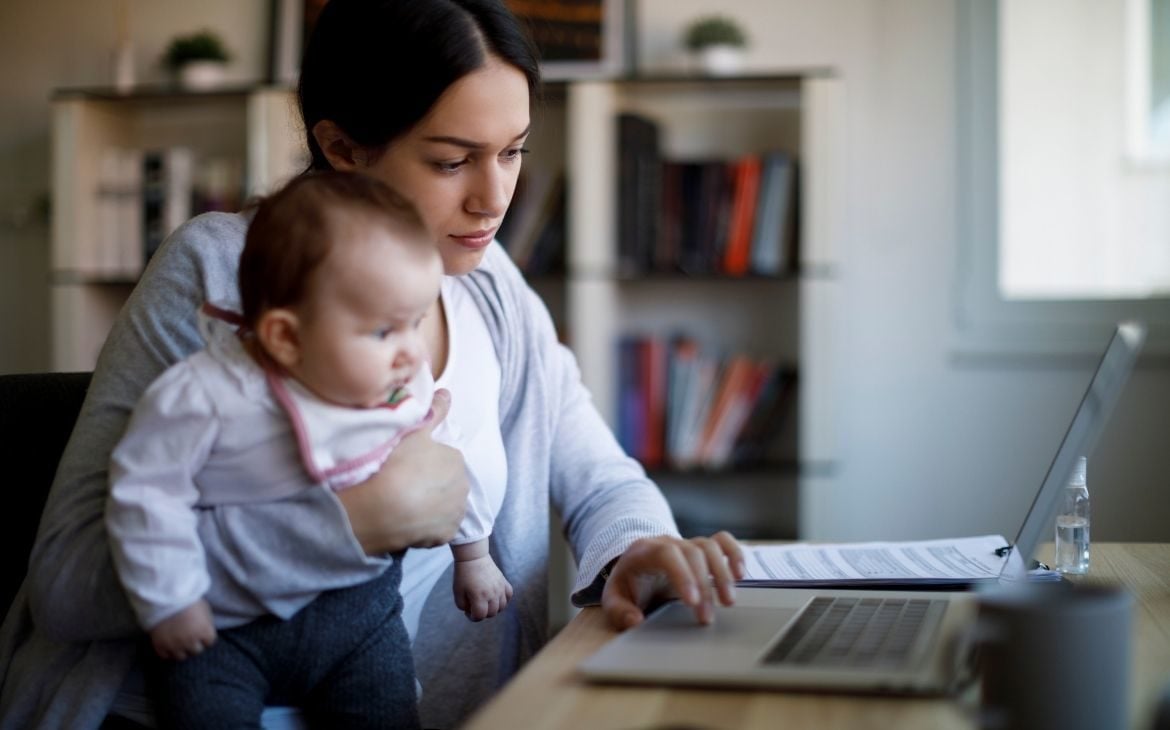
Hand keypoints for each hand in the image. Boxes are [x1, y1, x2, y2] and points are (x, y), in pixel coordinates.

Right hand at [150, 600, 216, 660]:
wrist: (165, 596)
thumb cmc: (188, 599)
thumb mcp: (204, 609)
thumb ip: (206, 623)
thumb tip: (205, 631)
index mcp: (204, 631)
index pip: (210, 642)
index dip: (206, 637)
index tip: (201, 632)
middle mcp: (190, 641)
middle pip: (196, 651)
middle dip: (195, 644)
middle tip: (190, 637)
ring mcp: (174, 645)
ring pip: (181, 657)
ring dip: (181, 650)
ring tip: (179, 642)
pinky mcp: (160, 646)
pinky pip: (165, 656)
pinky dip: (167, 651)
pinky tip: (168, 644)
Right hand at [337, 388, 469, 553]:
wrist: (382, 509)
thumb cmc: (396, 464)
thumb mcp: (413, 431)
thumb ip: (434, 411)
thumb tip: (447, 392)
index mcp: (456, 459)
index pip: (445, 458)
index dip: (425, 462)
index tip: (407, 466)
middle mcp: (463, 487)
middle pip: (447, 483)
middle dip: (431, 483)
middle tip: (404, 484)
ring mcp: (455, 513)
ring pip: (444, 506)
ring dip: (430, 505)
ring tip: (404, 503)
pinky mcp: (445, 537)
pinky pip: (437, 529)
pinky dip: (426, 526)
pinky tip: (407, 520)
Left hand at [453, 556, 513, 620]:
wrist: (472, 556)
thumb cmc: (463, 574)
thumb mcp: (457, 592)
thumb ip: (463, 606)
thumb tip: (471, 611)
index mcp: (479, 597)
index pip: (479, 616)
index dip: (472, 617)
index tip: (467, 611)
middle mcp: (492, 594)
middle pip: (491, 613)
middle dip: (482, 613)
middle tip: (475, 605)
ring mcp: (499, 587)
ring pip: (502, 607)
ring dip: (493, 608)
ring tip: (485, 602)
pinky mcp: (503, 581)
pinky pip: (509, 595)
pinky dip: (504, 599)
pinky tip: (496, 597)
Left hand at [601, 531, 744, 629]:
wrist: (635, 569)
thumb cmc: (627, 586)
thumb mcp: (613, 600)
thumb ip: (619, 611)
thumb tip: (635, 621)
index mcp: (644, 551)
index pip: (667, 554)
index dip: (683, 575)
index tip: (693, 602)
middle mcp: (668, 542)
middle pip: (693, 553)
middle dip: (704, 586)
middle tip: (706, 618)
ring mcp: (686, 543)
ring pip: (710, 547)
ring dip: (722, 574)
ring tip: (727, 602)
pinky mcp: (701, 549)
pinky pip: (722, 541)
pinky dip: (734, 554)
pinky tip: (740, 575)